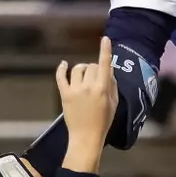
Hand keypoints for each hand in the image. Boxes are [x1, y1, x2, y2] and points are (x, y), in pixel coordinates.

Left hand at [56, 38, 118, 153]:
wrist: (86, 137)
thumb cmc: (103, 121)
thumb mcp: (114, 103)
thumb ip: (112, 86)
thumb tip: (108, 71)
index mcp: (102, 89)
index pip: (104, 65)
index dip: (105, 51)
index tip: (105, 39)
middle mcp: (88, 87)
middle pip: (91, 66)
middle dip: (94, 69)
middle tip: (95, 79)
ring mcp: (75, 90)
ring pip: (78, 69)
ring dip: (81, 69)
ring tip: (83, 77)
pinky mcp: (64, 94)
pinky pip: (61, 77)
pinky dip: (62, 69)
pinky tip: (64, 65)